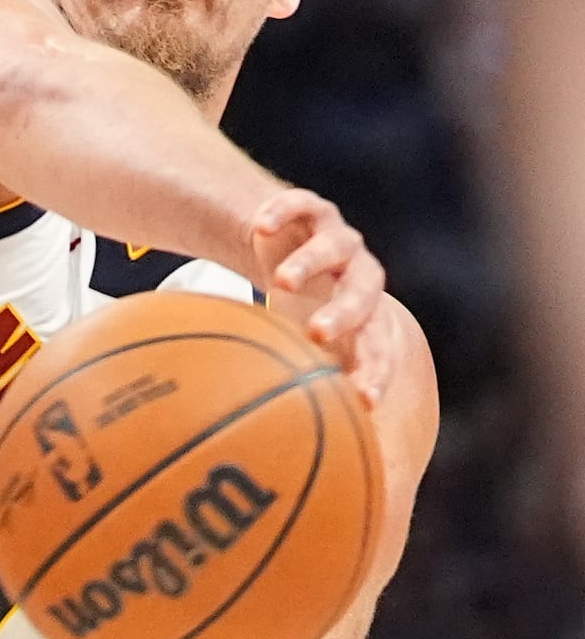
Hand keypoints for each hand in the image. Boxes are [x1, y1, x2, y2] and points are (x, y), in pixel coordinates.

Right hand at [248, 187, 387, 398]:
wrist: (287, 243)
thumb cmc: (296, 304)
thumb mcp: (300, 338)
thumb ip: (299, 373)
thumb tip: (274, 435)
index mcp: (367, 313)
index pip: (378, 345)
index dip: (374, 370)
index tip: (362, 400)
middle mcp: (359, 274)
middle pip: (362, 294)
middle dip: (343, 315)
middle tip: (316, 335)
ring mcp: (338, 238)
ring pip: (333, 247)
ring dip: (311, 264)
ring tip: (279, 281)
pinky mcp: (311, 208)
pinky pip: (301, 204)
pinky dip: (283, 213)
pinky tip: (260, 227)